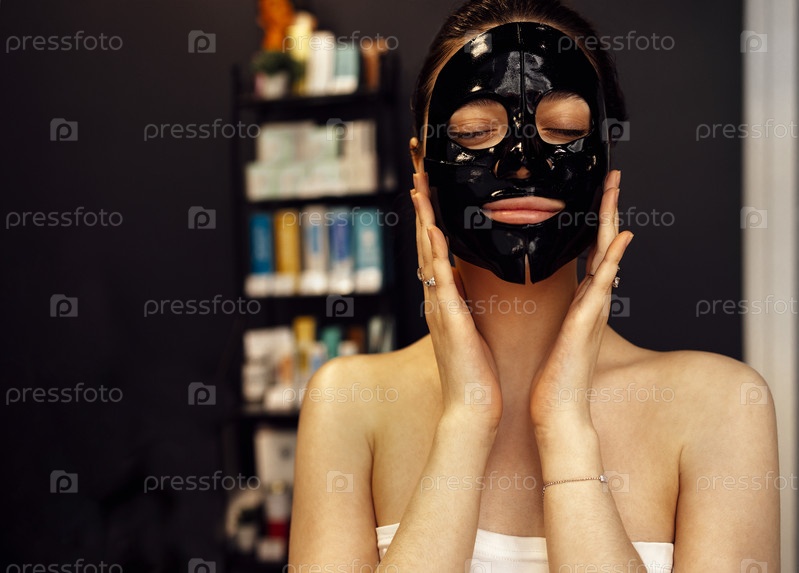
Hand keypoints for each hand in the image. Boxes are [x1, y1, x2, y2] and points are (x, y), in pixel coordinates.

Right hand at [410, 139, 501, 429]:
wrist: (472, 405)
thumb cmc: (476, 371)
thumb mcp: (470, 326)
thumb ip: (465, 301)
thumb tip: (467, 278)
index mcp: (445, 297)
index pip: (435, 245)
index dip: (431, 213)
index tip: (429, 184)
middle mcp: (436, 297)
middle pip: (425, 239)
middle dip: (422, 203)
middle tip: (418, 168)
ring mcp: (439, 305)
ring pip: (427, 251)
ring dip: (424, 216)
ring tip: (420, 185)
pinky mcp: (448, 317)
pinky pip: (440, 277)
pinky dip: (435, 251)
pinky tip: (433, 228)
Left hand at [529, 170, 633, 435]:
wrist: (558, 408)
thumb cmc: (556, 374)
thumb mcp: (557, 331)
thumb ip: (564, 309)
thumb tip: (558, 290)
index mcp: (582, 300)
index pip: (590, 251)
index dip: (595, 220)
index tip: (597, 191)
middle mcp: (594, 300)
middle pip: (604, 245)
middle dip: (608, 209)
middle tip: (614, 176)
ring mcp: (595, 309)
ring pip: (607, 255)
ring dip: (611, 221)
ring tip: (615, 190)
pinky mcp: (588, 322)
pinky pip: (603, 284)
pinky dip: (613, 260)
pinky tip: (620, 237)